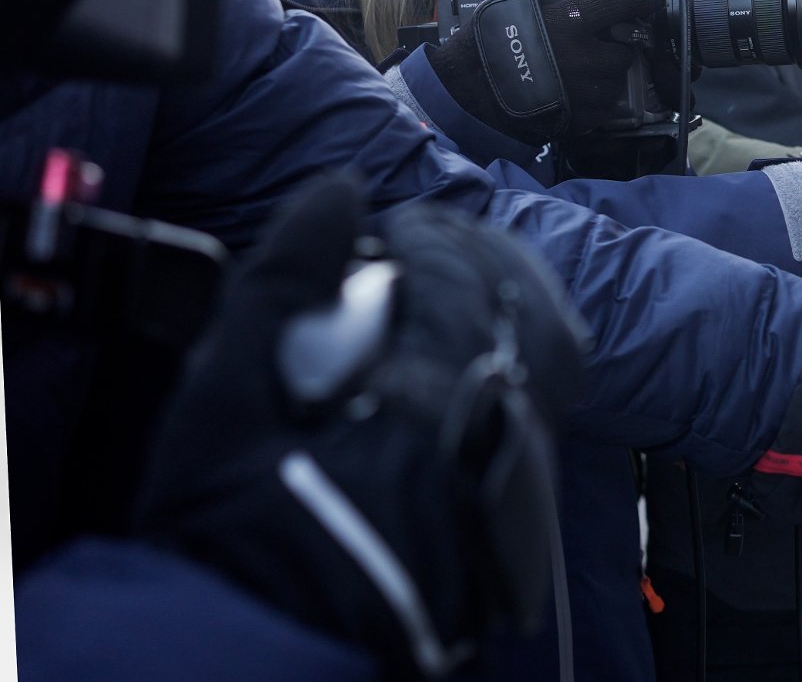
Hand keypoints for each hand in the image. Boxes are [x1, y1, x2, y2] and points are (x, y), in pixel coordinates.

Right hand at [138, 174, 585, 674]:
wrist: (252, 645)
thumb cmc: (228, 525)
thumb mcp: (226, 388)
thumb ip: (287, 276)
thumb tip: (341, 190)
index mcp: (425, 398)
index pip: (464, 280)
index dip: (434, 236)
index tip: (397, 226)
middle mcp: (490, 437)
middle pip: (527, 313)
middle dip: (481, 262)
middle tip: (429, 244)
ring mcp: (512, 482)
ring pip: (550, 362)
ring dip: (509, 307)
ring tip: (451, 290)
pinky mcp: (514, 517)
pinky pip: (541, 414)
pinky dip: (513, 367)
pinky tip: (466, 356)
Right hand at [430, 0, 663, 142]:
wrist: (469, 86)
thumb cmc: (490, 36)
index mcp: (574, 21)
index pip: (626, 6)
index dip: (643, 1)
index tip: (651, 0)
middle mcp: (586, 56)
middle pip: (626, 51)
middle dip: (616, 47)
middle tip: (599, 44)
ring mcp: (585, 90)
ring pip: (617, 81)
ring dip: (607, 74)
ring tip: (583, 70)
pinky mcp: (580, 118)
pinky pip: (604, 108)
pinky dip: (596, 100)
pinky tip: (576, 91)